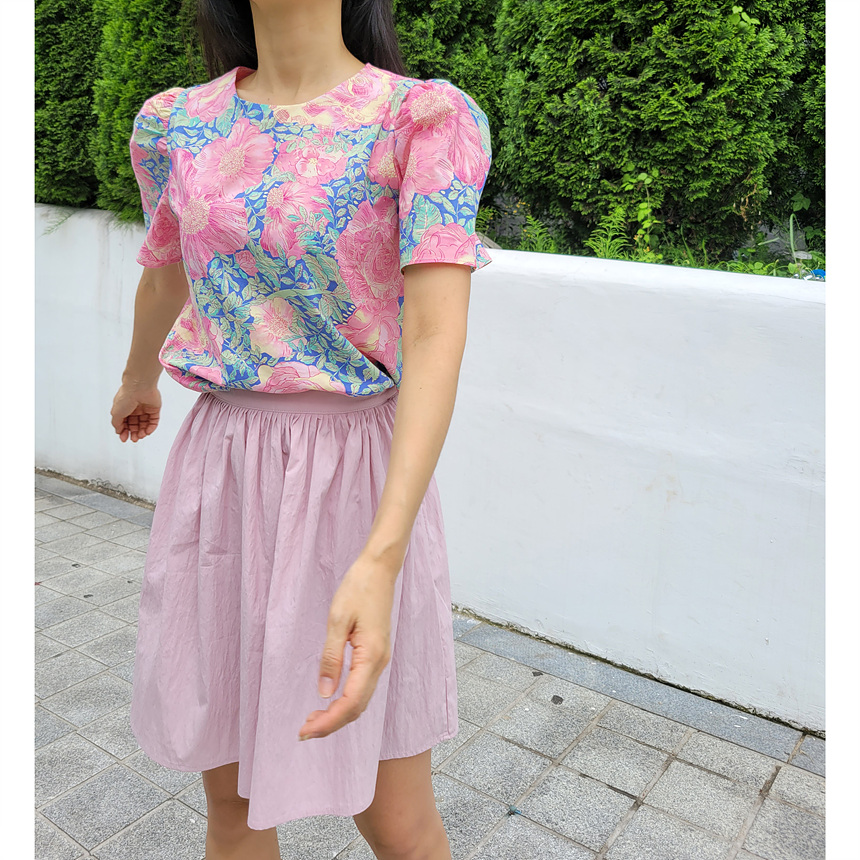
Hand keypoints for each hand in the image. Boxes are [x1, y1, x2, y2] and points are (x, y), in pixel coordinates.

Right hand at [111, 383, 161, 442]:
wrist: (139, 387)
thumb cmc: (126, 397)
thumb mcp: (116, 413)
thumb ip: (117, 424)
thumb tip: (118, 431)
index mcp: (124, 408)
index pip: (125, 423)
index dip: (124, 431)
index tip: (124, 438)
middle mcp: (134, 409)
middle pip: (135, 424)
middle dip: (134, 433)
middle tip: (134, 439)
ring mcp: (145, 409)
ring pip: (144, 424)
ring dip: (142, 432)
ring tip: (140, 436)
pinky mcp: (154, 409)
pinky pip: (154, 421)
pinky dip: (151, 428)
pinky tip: (147, 432)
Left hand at [299, 556, 397, 740]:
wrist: (379, 569)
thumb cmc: (358, 588)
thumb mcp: (337, 620)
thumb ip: (331, 657)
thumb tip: (323, 692)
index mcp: (371, 656)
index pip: (350, 702)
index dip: (329, 721)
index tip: (305, 730)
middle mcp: (380, 662)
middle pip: (358, 707)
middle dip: (332, 723)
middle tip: (304, 731)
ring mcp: (380, 659)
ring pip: (361, 699)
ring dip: (339, 714)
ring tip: (313, 720)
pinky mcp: (376, 654)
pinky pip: (362, 687)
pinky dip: (346, 701)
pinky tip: (330, 701)